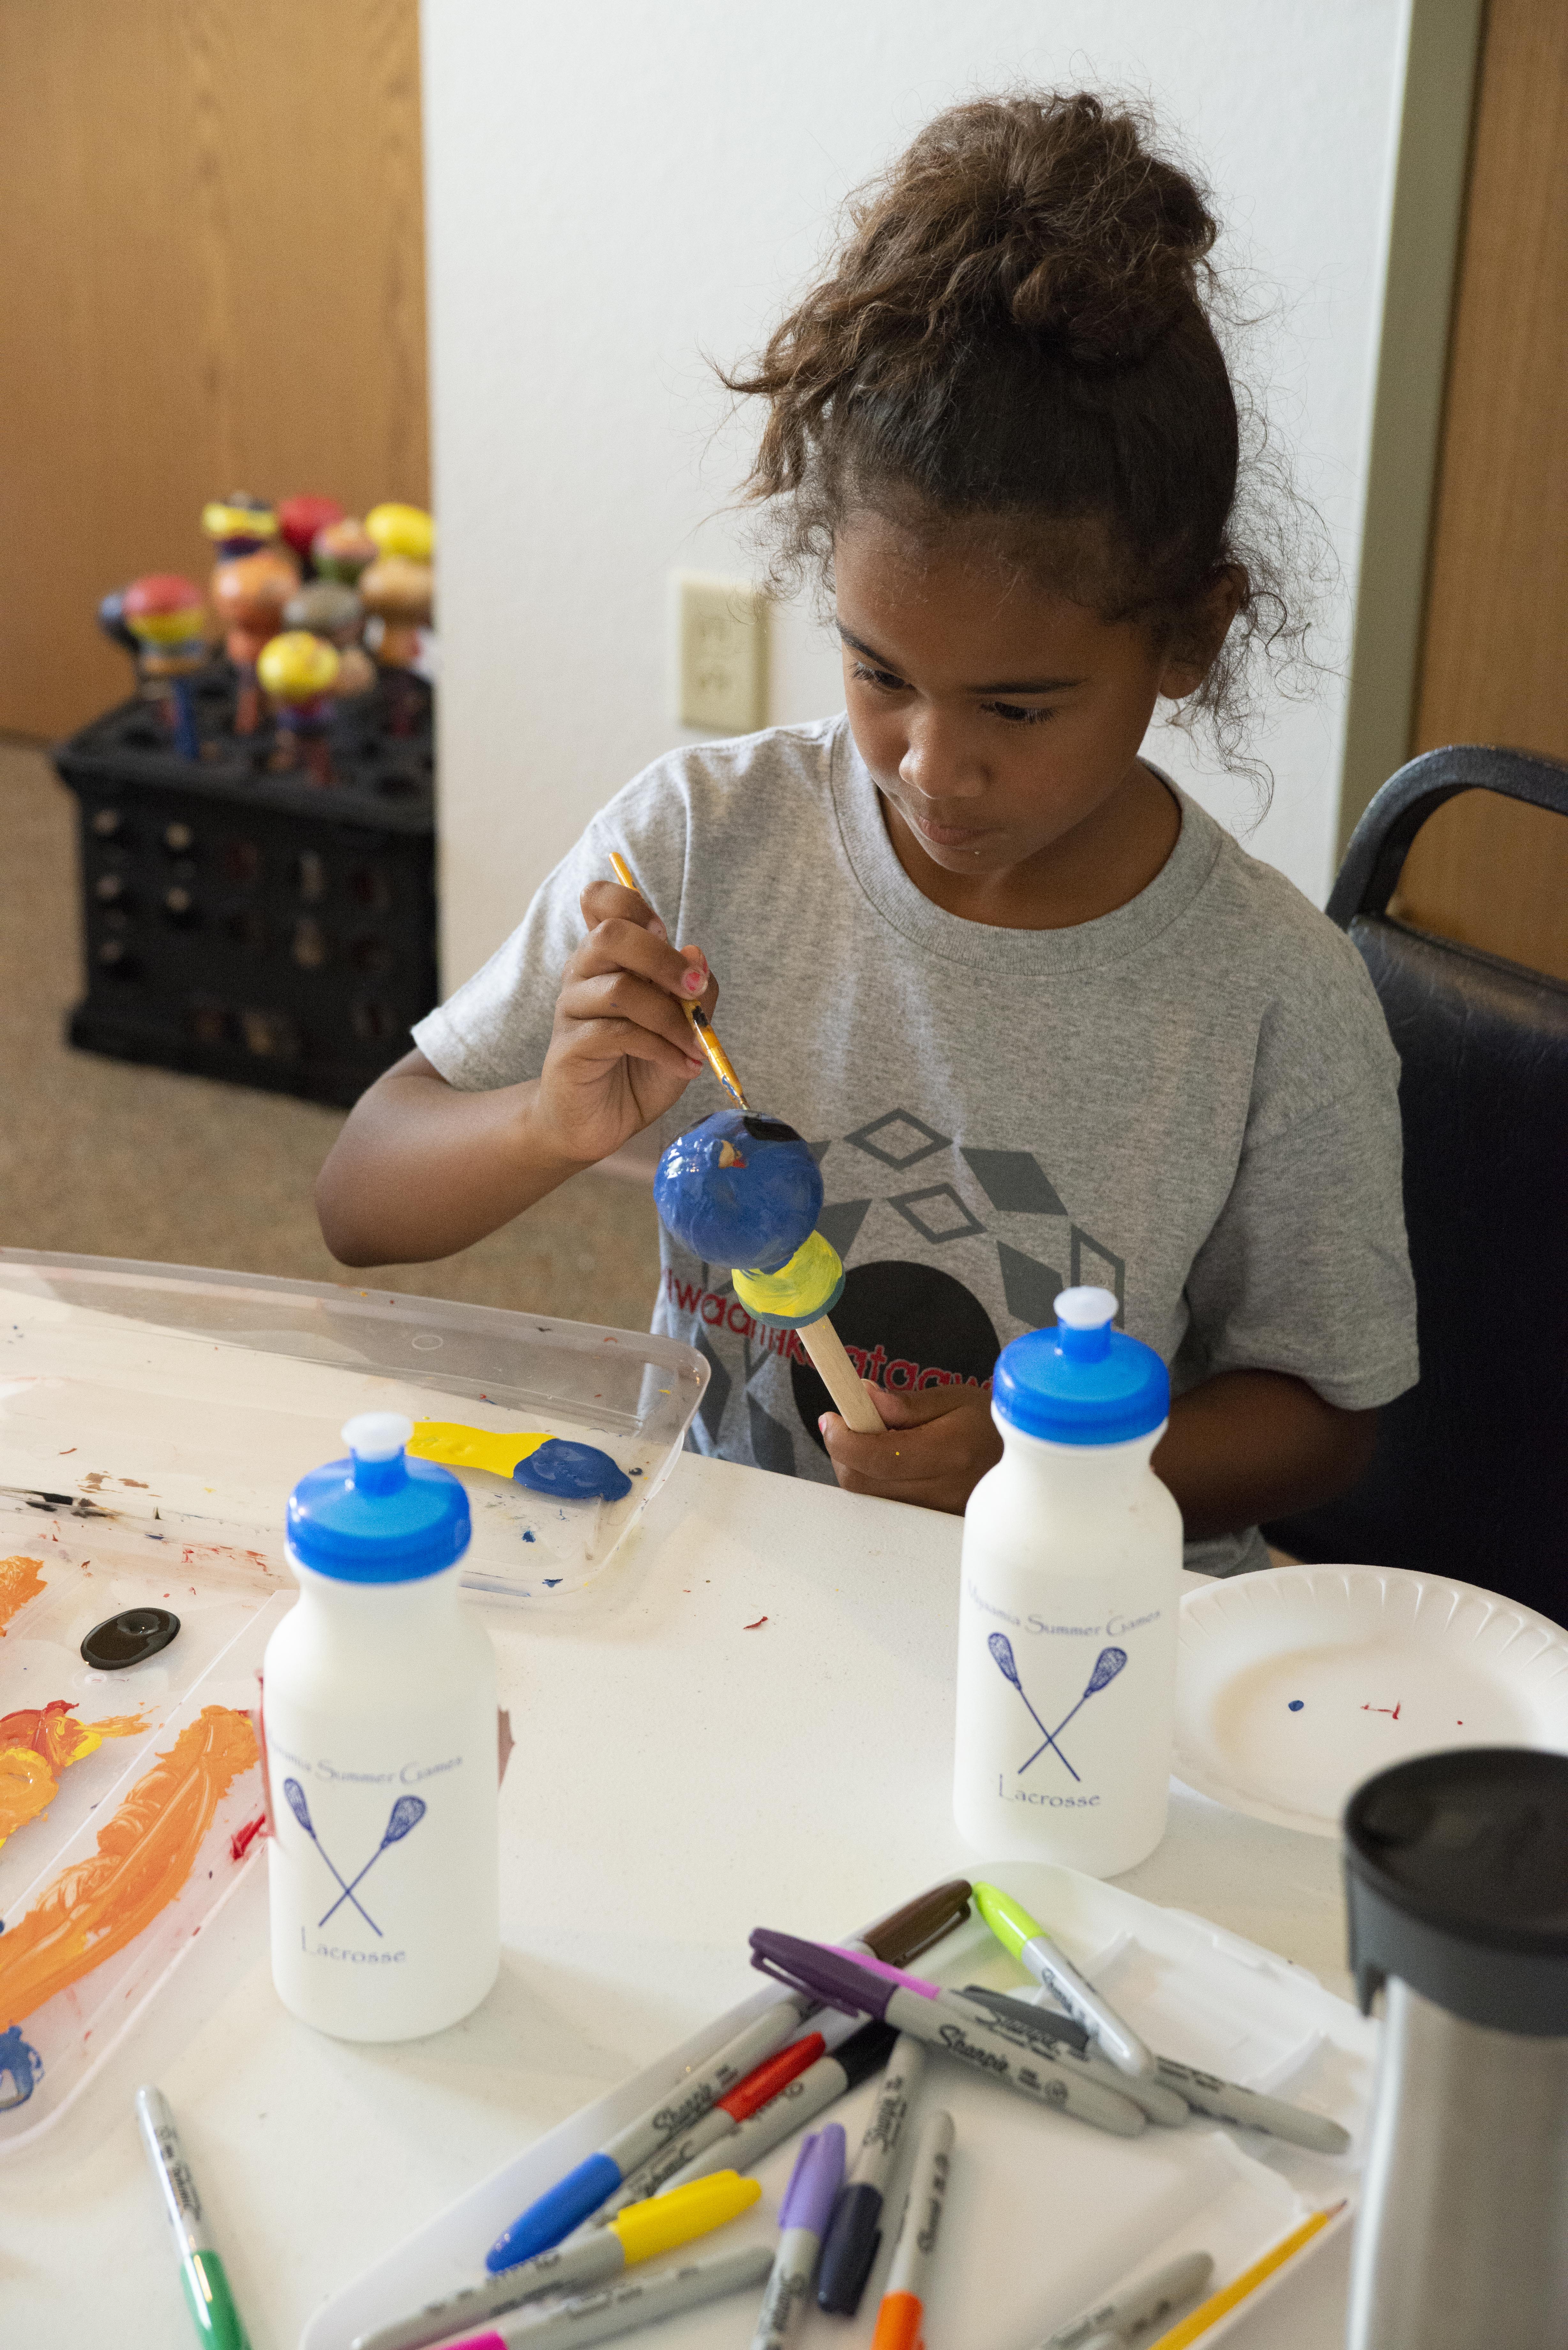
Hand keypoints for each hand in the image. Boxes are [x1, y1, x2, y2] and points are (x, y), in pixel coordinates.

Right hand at [532, 879, 718, 1164]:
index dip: (633, 904)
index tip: (666, 935)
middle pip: (611, 935)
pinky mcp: (570, 1047)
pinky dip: (663, 1050)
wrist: (600, 1121)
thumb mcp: (682, 1025)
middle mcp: (583, 973)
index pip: (601, 900)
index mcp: (607, 957)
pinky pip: (620, 1035)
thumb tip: (696, 953)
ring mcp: (571, 1009)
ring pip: (620, 988)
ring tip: (696, 1047)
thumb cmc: (638, 1066)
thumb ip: (692, 991)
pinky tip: (683, 1066)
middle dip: (664, 959)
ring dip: (670, 1018)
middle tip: (693, 988)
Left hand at [819, 1381, 1001, 1514]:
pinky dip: (876, 1483)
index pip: (879, 1457)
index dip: (844, 1439)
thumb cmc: (989, 1424)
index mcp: (951, 1452)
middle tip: (852, 1424)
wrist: (1020, 1462)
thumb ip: (905, 1404)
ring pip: (869, 1497)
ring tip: (881, 1441)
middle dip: (845, 1451)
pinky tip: (893, 1464)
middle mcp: (944, 1490)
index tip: (831, 1418)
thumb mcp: (955, 1399)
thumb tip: (862, 1396)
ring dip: (858, 1467)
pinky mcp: (932, 1524)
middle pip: (864, 1482)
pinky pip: (886, 1507)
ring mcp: (937, 1513)